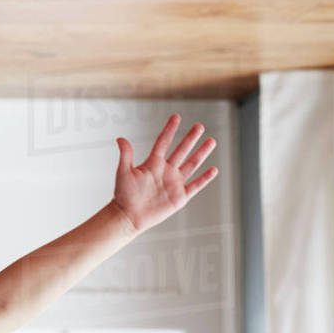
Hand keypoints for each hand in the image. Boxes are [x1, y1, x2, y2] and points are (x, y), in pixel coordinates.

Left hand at [112, 113, 217, 233]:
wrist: (128, 216)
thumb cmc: (123, 195)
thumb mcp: (123, 172)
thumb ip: (126, 156)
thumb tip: (120, 138)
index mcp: (153, 163)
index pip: (163, 142)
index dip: (170, 130)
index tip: (176, 116)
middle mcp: (165, 171)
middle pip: (181, 150)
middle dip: (190, 138)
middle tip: (200, 126)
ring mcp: (174, 183)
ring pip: (191, 165)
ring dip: (201, 153)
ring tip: (211, 141)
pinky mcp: (180, 197)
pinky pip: (195, 185)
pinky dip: (205, 178)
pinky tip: (214, 169)